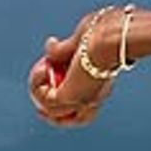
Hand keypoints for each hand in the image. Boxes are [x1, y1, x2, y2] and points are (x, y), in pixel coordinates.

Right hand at [27, 11, 118, 127]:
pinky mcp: (68, 98)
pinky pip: (44, 100)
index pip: (85, 101)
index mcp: (101, 83)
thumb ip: (64, 48)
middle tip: (42, 82)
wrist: (113, 36)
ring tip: (43, 67)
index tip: (54, 72)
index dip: (66, 91)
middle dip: (49, 107)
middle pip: (72, 118)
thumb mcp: (81, 41)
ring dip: (39, 88)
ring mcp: (82, 100)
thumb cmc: (107, 32)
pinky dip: (37, 85)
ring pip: (51, 111)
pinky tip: (44, 67)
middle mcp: (94, 96)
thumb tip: (50, 46)